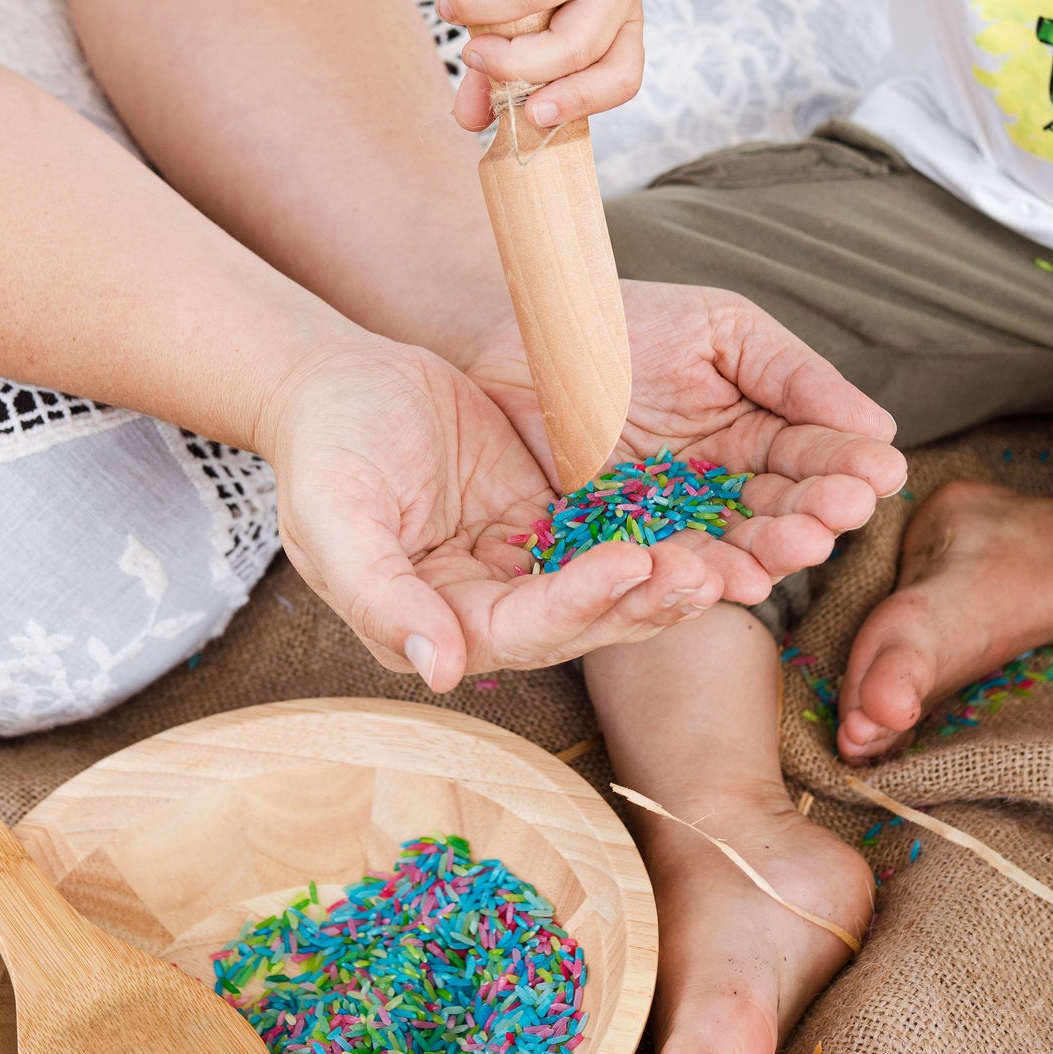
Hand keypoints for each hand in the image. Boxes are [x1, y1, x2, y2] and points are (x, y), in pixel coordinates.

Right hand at [259, 338, 722, 690]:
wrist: (343, 386)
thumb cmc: (326, 449)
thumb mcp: (334, 516)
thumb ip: (378, 593)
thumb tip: (438, 668)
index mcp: (434, 624)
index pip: (519, 630)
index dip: (577, 604)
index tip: (629, 566)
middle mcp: (489, 611)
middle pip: (581, 620)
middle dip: (644, 600)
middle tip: (706, 572)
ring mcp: (527, 568)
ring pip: (610, 586)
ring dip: (667, 577)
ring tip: (726, 559)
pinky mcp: (554, 525)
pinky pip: (617, 532)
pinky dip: (663, 531)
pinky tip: (715, 520)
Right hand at [437, 0, 642, 131]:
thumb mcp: (521, 20)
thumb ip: (498, 72)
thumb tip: (467, 120)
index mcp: (623, 18)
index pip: (620, 75)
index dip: (581, 101)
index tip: (532, 115)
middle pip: (574, 44)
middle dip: (513, 62)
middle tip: (471, 55)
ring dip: (478, 5)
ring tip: (452, 4)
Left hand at [462, 281, 907, 601]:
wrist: (524, 332)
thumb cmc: (627, 320)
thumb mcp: (724, 331)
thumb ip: (795, 377)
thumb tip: (880, 427)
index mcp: (759, 428)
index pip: (815, 453)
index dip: (849, 466)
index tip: (883, 477)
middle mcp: (726, 481)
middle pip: (784, 507)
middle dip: (817, 514)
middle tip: (842, 518)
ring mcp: (676, 515)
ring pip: (736, 542)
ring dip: (773, 552)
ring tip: (801, 550)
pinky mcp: (620, 541)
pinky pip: (668, 561)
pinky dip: (705, 574)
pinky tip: (741, 579)